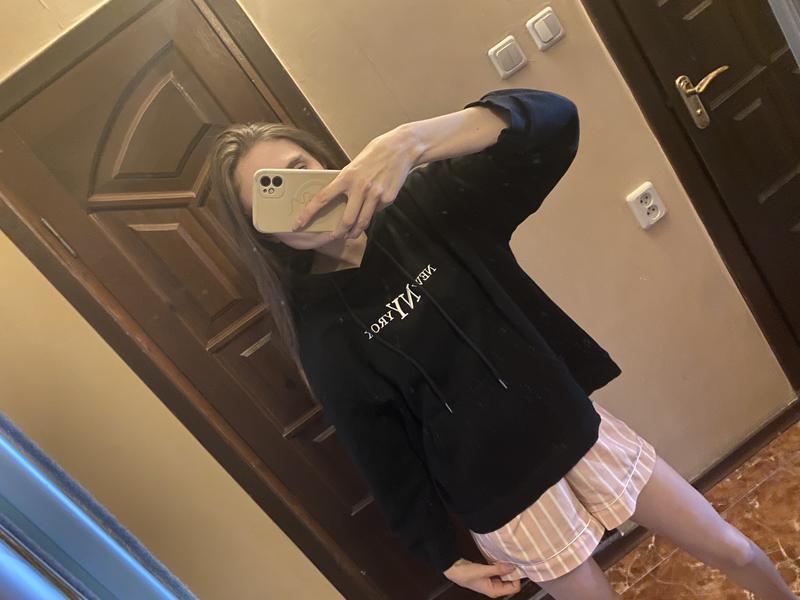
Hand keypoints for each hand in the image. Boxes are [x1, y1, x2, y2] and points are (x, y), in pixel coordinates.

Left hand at [291, 127, 420, 238]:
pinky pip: (376, 212)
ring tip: (352, 235)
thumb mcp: (355, 165)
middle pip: (346, 220)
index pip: (322, 198)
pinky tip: (375, 204)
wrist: (401, 148)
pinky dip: (373, 212)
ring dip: (355, 232)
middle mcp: (360, 187)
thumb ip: (346, 182)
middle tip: (335, 236)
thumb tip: (339, 199)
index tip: (299, 223)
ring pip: (362, 222)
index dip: (308, 213)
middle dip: (339, 233)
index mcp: (346, 177)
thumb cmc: (375, 154)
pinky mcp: (388, 199)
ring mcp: (375, 194)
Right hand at [444, 558, 521, 597]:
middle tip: (511, 561)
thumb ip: (498, 569)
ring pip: (505, 575)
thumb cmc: (465, 574)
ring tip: (505, 560)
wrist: (453, 569)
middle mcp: (495, 588)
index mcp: (495, 591)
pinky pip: (499, 571)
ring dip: (506, 568)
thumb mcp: (483, 571)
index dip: (517, 578)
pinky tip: (498, 560)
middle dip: (512, 572)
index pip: (514, 587)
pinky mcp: (489, 574)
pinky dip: (500, 566)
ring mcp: (492, 581)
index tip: (516, 566)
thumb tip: (512, 567)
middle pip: (511, 581)